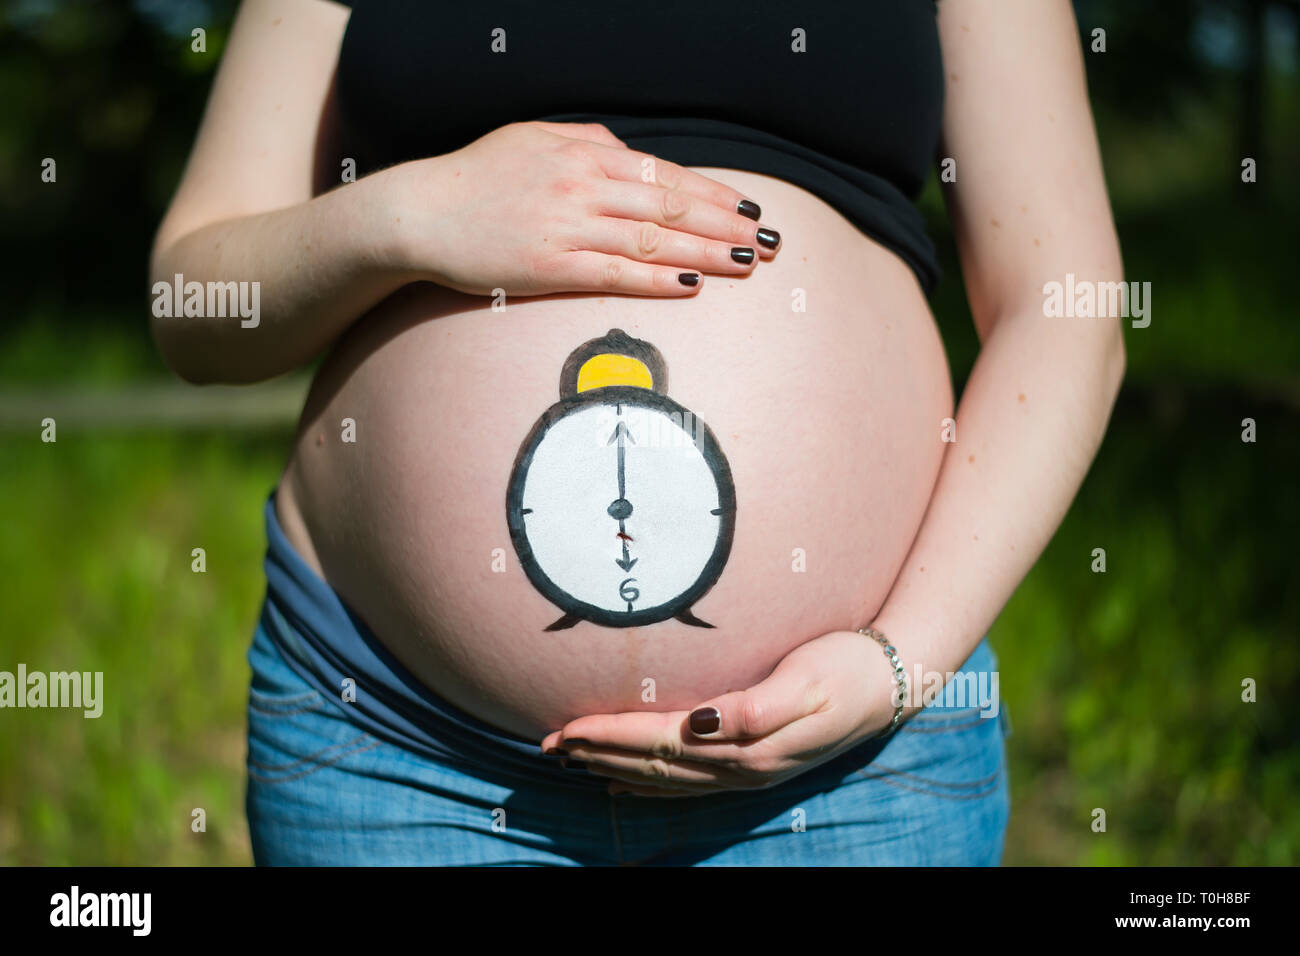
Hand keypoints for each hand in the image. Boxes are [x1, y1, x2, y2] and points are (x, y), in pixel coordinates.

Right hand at [383, 120, 779, 296]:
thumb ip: (587, 143)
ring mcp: (568, 227)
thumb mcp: (533, 139)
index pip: (665, 174)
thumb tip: (631, 154)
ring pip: (653, 239)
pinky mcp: (550, 267)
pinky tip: (692, 284)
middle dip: (726, 225)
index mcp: (584, 154)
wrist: (419, 212)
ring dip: (706, 253)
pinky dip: (658, 277)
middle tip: (769, 243)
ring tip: (746, 265)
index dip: (713, 194)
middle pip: (671, 206)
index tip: (749, 209)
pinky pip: (617, 273)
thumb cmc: (477, 177)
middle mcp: (583, 186)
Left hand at [539, 629, 899, 796]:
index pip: (662, 742)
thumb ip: (757, 707)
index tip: (566, 729)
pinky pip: (688, 784)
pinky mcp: (754, 764)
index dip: (612, 736)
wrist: (891, 684)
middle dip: (598, 752)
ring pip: (666, 778)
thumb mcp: (808, 681)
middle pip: (655, 764)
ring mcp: (747, 771)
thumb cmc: (846, 668)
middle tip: (547, 745)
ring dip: (614, 767)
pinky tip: (624, 782)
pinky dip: (649, 785)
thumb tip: (704, 723)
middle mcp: (741, 766)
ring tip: (571, 760)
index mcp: (748, 744)